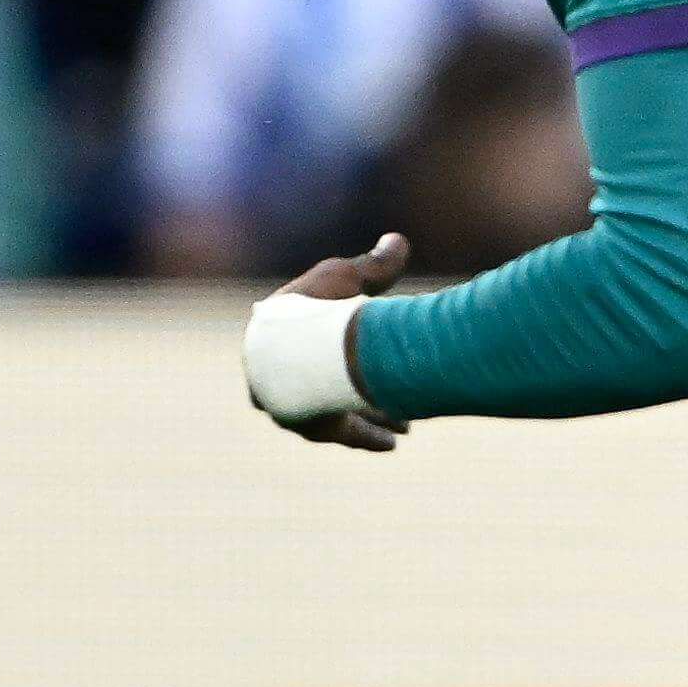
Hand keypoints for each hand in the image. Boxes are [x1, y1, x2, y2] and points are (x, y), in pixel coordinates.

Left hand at [246, 233, 412, 450]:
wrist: (298, 354)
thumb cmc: (318, 309)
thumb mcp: (349, 278)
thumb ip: (375, 267)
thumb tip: (398, 242)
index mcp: (281, 333)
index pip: (312, 336)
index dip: (342, 338)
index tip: (368, 341)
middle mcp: (284, 373)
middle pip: (330, 379)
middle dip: (362, 385)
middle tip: (392, 391)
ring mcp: (295, 403)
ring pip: (341, 409)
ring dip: (373, 415)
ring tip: (406, 424)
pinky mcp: (312, 427)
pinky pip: (345, 434)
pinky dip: (369, 437)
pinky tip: (393, 444)